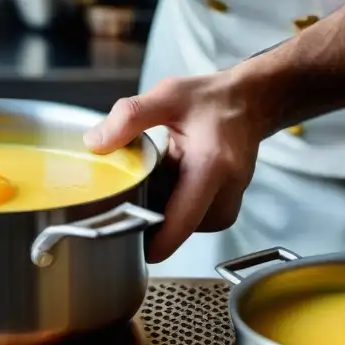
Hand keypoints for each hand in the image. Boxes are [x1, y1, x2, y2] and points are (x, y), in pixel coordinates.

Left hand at [84, 74, 263, 262]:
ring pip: (185, 227)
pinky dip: (177, 206)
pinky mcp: (226, 208)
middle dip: (152, 218)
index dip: (155, 242)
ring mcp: (230, 203)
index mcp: (211, 166)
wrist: (250, 102)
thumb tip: (95, 144)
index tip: (130, 248)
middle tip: (135, 189)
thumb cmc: (211, 100)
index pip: (182, 222)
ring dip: (165, 210)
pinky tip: (173, 181)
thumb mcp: (167, 96)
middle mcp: (226, 191)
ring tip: (160, 177)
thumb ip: (130, 117)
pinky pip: (193, 220)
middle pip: (179, 228)